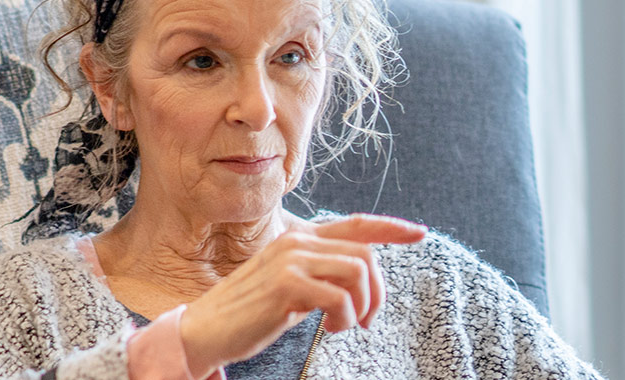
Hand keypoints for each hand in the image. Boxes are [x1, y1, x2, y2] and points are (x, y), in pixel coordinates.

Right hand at [178, 214, 425, 372]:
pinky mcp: (286, 285)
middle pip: (365, 253)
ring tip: (346, 325)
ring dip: (363, 305)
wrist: (205, 331)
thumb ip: (321, 277)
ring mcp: (290, 261)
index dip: (391, 227)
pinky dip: (345, 318)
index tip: (420, 232)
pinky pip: (340, 297)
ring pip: (359, 271)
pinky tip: (330, 329)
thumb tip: (358, 280)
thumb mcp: (293, 288)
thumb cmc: (249, 314)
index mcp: (299, 240)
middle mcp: (296, 243)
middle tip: (367, 320)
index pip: (355, 224)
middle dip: (378, 290)